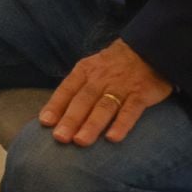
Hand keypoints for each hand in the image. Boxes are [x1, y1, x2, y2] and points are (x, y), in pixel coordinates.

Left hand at [41, 39, 172, 146]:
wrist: (147, 49)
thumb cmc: (113, 65)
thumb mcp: (91, 68)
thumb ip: (77, 88)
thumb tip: (55, 113)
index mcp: (84, 71)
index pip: (67, 89)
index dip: (56, 105)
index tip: (45, 122)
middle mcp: (100, 78)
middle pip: (83, 100)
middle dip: (70, 119)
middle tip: (60, 138)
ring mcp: (121, 86)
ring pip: (104, 107)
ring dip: (92, 124)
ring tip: (80, 141)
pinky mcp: (141, 94)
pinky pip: (130, 110)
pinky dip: (121, 124)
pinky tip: (113, 138)